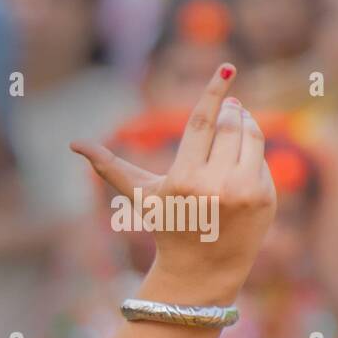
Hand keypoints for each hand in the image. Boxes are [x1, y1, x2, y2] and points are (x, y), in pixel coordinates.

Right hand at [72, 65, 275, 305]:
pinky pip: (261, 159)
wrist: (202, 269)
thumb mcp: (139, 195)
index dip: (214, 91)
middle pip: (228, 126)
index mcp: (182, 180)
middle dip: (229, 111)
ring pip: (250, 136)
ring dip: (245, 122)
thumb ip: (109, 167)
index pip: (202, 123)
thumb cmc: (166, 225)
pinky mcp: (264, 198)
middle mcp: (215, 185)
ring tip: (237, 120)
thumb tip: (73, 144)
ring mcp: (243, 191)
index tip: (227, 67)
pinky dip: (252, 153)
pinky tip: (240, 161)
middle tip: (228, 104)